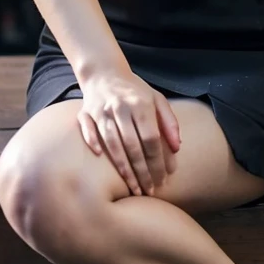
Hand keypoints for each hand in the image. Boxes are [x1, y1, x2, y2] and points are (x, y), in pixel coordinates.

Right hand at [76, 69, 180, 196]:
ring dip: (123, 169)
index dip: (157, 161)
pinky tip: (102, 161)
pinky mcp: (85, 113)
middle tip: (149, 190)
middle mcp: (120, 107)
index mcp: (140, 103)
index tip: (162, 180)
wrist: (104, 72)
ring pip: (113, 144)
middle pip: (133, 145)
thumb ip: (169, 122)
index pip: (151, 138)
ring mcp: (102, 111)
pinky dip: (94, 145)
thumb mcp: (157, 99)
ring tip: (133, 188)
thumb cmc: (135, 91)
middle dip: (142, 171)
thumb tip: (177, 148)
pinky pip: (89, 132)